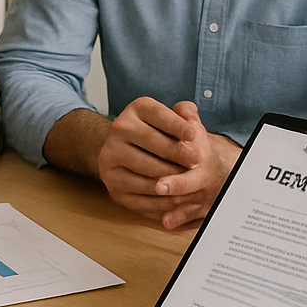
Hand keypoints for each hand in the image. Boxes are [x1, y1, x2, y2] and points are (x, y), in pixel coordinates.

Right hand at [96, 98, 238, 229]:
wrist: (130, 151)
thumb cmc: (160, 135)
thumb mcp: (172, 119)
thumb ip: (185, 113)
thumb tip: (189, 110)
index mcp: (137, 109)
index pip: (157, 114)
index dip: (176, 125)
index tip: (193, 135)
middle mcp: (119, 128)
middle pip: (150, 140)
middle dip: (176, 152)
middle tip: (195, 162)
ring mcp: (111, 155)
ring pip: (145, 168)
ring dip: (169, 176)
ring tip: (186, 179)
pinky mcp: (112, 180)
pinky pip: (138, 191)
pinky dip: (159, 197)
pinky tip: (174, 196)